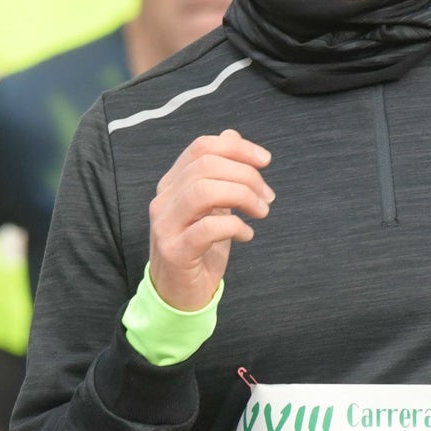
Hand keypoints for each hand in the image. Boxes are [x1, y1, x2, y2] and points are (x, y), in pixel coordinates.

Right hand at [148, 131, 274, 312]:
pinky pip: (208, 228)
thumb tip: (231, 136)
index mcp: (172, 184)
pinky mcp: (176, 251)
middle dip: (247, 176)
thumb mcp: (211, 206)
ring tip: (261, 212)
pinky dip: (236, 227)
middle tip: (267, 197)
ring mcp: (166, 225)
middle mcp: (163, 200)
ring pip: (204, 191)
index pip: (201, 148)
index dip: (237, 148)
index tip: (265, 161)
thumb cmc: (199, 248)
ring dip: (243, 197)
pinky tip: (246, 235)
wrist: (178, 294)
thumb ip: (218, 173)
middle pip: (206, 166)